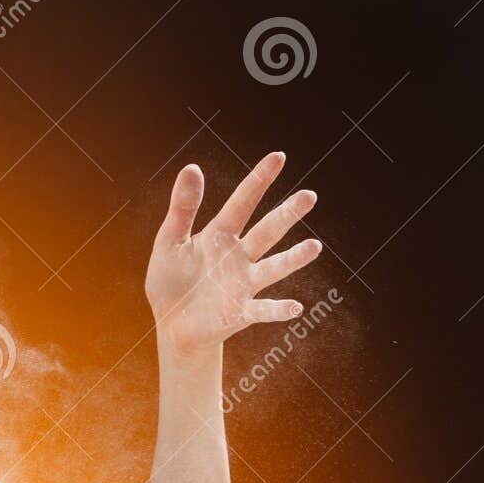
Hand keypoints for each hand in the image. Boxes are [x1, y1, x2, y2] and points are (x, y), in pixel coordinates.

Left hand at [145, 152, 321, 360]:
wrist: (172, 325)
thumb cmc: (171, 281)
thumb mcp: (169, 242)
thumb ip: (182, 208)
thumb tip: (192, 167)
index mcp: (220, 235)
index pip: (242, 203)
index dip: (258, 180)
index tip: (278, 157)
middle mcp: (238, 256)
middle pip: (266, 231)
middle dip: (287, 214)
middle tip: (309, 196)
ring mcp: (243, 284)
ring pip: (273, 267)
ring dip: (293, 259)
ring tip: (314, 247)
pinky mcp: (241, 312)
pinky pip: (263, 310)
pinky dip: (278, 309)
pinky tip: (294, 307)